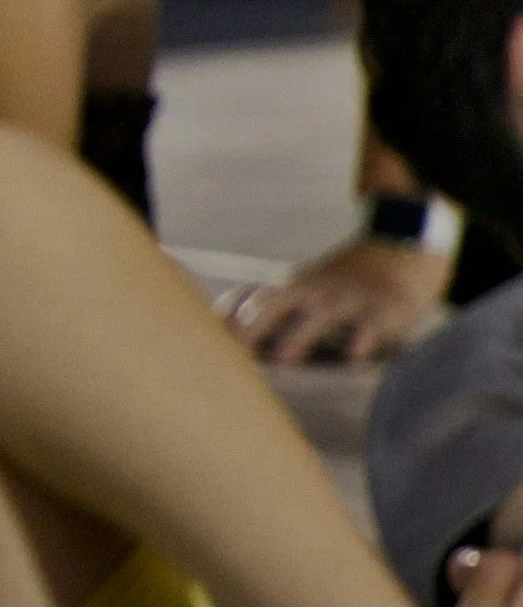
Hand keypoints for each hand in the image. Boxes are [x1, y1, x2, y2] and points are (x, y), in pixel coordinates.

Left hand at [222, 234, 450, 364]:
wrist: (401, 248)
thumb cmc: (342, 281)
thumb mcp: (304, 288)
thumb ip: (270, 310)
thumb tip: (223, 336)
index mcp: (294, 287)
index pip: (253, 303)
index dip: (229, 323)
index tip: (205, 347)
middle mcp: (316, 290)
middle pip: (276, 304)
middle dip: (251, 326)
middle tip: (231, 354)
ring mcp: (349, 297)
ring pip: (321, 316)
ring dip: (299, 337)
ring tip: (280, 358)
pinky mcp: (385, 308)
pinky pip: (373, 326)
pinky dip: (363, 340)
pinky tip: (353, 357)